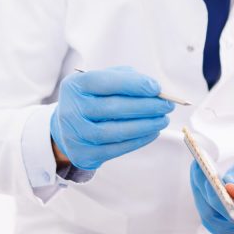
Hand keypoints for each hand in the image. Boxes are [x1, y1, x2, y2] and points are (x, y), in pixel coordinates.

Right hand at [49, 66, 172, 169]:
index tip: (156, 88)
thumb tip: (155, 89)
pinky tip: (152, 132)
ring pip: (116, 131)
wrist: (66, 128)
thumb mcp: (100, 82)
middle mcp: (71, 110)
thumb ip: (125, 79)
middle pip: (114, 108)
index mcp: (75, 86)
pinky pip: (117, 148)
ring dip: (145, 125)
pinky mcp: (84, 154)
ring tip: (163, 119)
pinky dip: (139, 140)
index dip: (134, 85)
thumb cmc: (91, 99)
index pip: (107, 82)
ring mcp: (76, 135)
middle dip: (146, 106)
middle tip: (167, 105)